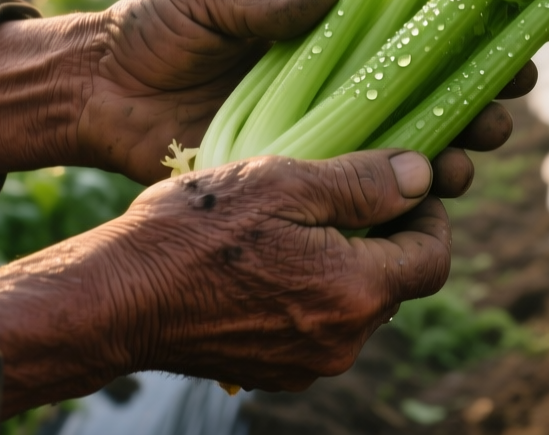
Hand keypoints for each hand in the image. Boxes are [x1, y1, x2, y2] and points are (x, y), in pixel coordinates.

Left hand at [0, 0, 534, 187]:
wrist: (95, 91)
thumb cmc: (153, 30)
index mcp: (327, 37)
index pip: (414, 37)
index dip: (469, 44)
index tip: (512, 52)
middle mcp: (335, 87)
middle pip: (427, 100)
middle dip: (476, 109)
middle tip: (499, 117)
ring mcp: (317, 135)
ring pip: (402, 153)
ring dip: (446, 160)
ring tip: (463, 167)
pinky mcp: (290, 179)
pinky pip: (351, 196)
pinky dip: (391, 204)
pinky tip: (417, 209)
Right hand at [0, 148, 447, 415]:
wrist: (115, 299)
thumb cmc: (193, 232)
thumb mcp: (281, 182)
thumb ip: (362, 183)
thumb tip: (424, 177)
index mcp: (356, 293)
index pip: (433, 257)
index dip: (427, 214)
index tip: (400, 183)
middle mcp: (342, 342)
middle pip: (397, 282)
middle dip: (383, 236)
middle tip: (343, 192)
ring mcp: (307, 364)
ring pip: (356, 304)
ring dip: (343, 262)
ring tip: (295, 221)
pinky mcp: (274, 371)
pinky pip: (316, 325)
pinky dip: (308, 290)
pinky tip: (267, 258)